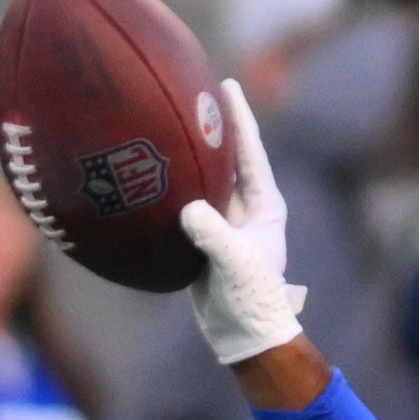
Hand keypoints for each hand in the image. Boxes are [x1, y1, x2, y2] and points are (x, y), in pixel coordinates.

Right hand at [177, 76, 308, 365]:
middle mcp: (247, 207)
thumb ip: (215, 234)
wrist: (244, 334)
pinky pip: (188, 200)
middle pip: (228, 156)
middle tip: (192, 89)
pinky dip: (174, 182)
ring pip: (206, 176)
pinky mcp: (206, 236)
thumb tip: (188, 208)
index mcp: (264, 205)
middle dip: (212, 125)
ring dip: (191, 152)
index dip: (239, 117)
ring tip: (169, 119)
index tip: (227, 84)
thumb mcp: (236, 264)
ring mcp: (226, 221)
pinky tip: (154, 166)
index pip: (251, 151)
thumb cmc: (252, 300)